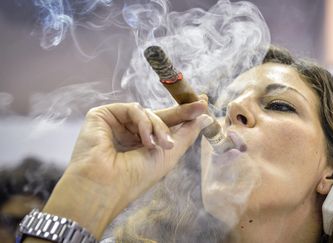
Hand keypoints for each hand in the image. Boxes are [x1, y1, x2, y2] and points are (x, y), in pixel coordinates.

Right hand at [42, 99, 211, 237]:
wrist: (106, 186)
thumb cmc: (136, 177)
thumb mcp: (170, 154)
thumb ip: (187, 133)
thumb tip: (206, 117)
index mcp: (141, 145)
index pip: (164, 126)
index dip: (183, 115)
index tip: (203, 104)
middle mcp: (128, 133)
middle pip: (158, 115)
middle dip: (181, 112)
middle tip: (200, 105)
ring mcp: (115, 124)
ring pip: (148, 112)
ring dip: (160, 127)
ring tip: (162, 145)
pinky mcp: (102, 116)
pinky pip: (133, 109)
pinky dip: (144, 122)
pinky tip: (145, 140)